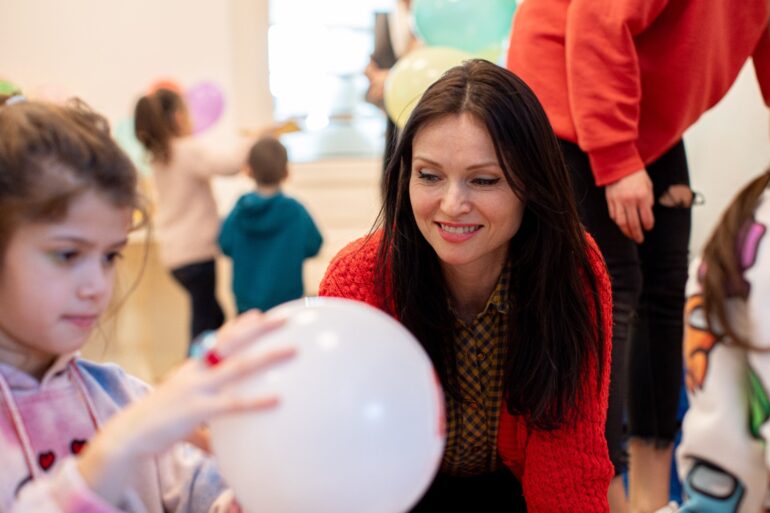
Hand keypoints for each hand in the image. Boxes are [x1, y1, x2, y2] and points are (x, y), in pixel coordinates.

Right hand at [78, 310, 294, 502]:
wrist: (125, 436)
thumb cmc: (156, 424)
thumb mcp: (181, 411)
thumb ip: (203, 419)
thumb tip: (218, 441)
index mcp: (192, 369)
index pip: (217, 339)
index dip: (237, 326)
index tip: (257, 314)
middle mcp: (196, 372)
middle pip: (232, 342)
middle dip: (259, 328)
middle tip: (284, 317)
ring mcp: (197, 388)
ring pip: (239, 367)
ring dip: (267, 356)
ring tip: (293, 350)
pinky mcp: (197, 410)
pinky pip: (232, 404)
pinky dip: (256, 401)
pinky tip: (277, 400)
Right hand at [604, 168, 653, 242]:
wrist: (620, 164)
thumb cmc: (636, 174)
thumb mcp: (648, 185)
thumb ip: (649, 200)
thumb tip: (647, 213)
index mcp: (642, 197)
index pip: (647, 218)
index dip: (648, 226)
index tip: (648, 228)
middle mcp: (630, 201)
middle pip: (634, 224)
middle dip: (637, 234)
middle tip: (639, 240)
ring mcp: (618, 202)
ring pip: (622, 222)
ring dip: (626, 232)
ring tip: (630, 236)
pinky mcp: (610, 201)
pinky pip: (613, 215)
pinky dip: (617, 222)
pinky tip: (621, 225)